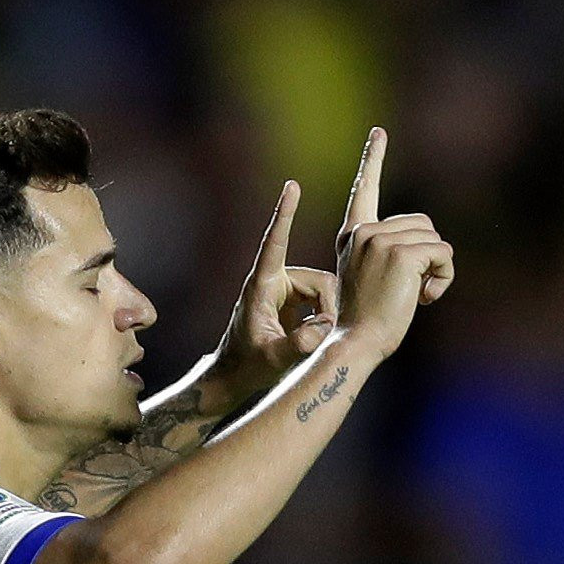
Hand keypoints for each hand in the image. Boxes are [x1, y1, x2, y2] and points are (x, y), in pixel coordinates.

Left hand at [218, 180, 340, 381]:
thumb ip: (298, 346)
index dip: (285, 214)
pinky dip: (326, 318)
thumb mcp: (272, 360)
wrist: (235, 377)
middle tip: (320, 338)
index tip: (292, 186)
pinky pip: (323, 300)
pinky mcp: (293, 301)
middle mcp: (274, 281)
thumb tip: (323, 330)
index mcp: (262, 286)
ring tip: (314, 341)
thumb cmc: (247, 367)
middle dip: (327, 309)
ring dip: (326, 316)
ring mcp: (284, 290)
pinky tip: (315, 337)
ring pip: (325, 291)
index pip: (276, 242)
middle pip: (319, 281)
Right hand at [334, 128, 453, 358]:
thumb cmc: (367, 320)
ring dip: (437, 270)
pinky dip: (444, 278)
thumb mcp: (371, 276)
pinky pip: (444, 254)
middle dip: (428, 256)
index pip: (365, 191)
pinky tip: (424, 299)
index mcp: (353, 235)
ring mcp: (381, 241)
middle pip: (422, 225)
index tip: (379, 132)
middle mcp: (365, 233)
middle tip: (412, 289)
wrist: (356, 342)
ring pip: (435, 241)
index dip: (373, 160)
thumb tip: (429, 245)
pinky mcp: (402, 254)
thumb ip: (388, 252)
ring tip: (415, 296)